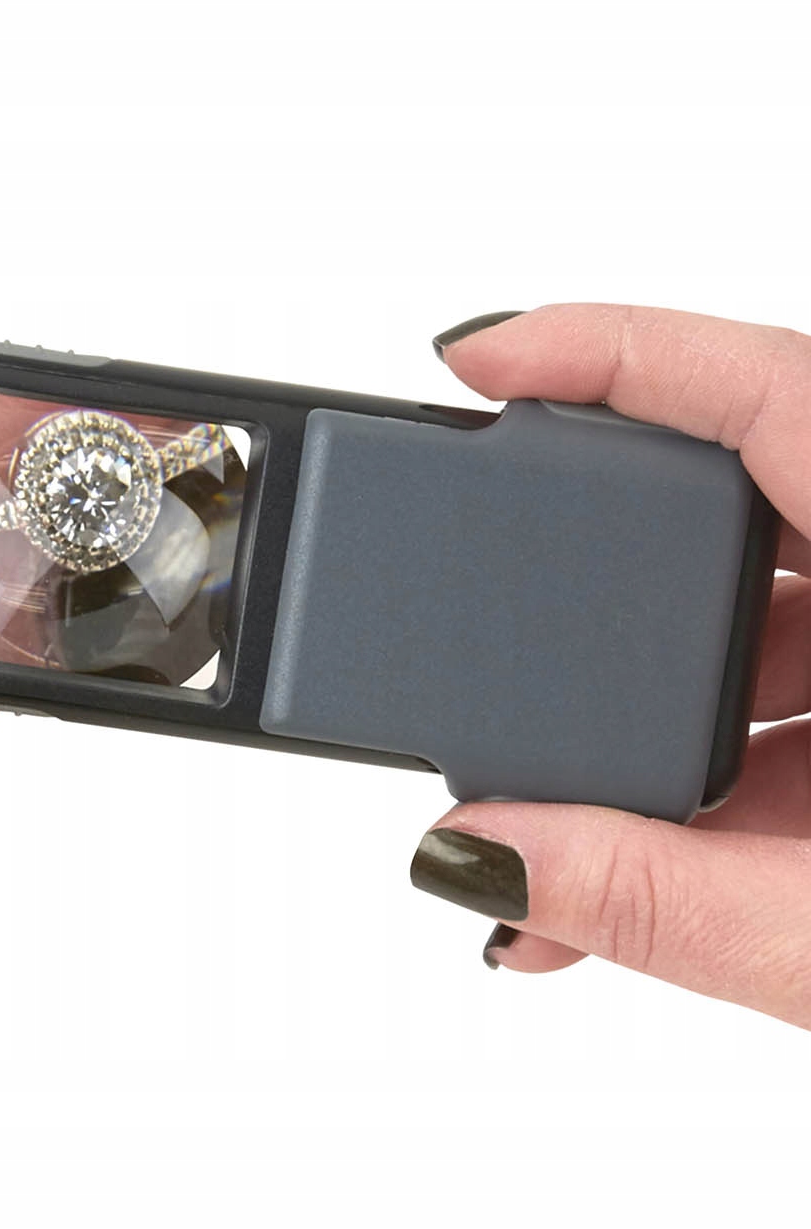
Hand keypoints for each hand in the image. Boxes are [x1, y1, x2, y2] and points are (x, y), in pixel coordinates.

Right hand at [411, 303, 810, 1027]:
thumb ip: (666, 905)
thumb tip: (486, 861)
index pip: (773, 387)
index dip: (606, 349)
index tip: (477, 357)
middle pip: (741, 506)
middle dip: (603, 596)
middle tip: (514, 655)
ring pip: (767, 623)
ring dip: (656, 726)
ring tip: (577, 831)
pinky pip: (806, 695)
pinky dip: (720, 776)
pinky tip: (651, 862)